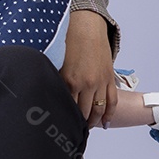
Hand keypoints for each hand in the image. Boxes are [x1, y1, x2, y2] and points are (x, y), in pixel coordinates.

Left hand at [59, 10, 116, 128]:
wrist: (86, 26)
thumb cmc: (68, 42)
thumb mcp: (57, 62)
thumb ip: (55, 79)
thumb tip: (46, 94)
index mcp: (69, 80)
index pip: (67, 108)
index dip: (64, 118)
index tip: (60, 126)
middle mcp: (86, 84)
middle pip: (83, 113)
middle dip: (78, 123)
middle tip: (72, 131)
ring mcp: (100, 83)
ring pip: (98, 110)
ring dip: (93, 122)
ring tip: (86, 129)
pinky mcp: (109, 79)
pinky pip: (112, 102)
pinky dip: (109, 114)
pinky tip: (104, 123)